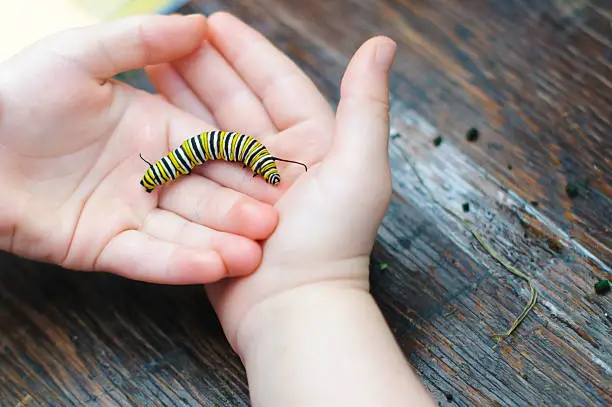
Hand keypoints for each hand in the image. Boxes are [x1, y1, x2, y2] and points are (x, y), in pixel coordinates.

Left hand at [0, 14, 277, 283]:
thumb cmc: (19, 94)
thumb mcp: (81, 56)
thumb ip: (139, 42)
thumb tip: (200, 23)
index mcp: (159, 132)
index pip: (214, 150)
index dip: (244, 162)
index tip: (276, 175)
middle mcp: (153, 176)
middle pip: (207, 195)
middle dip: (239, 210)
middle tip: (272, 223)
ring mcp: (131, 214)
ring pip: (184, 232)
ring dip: (218, 244)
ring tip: (251, 254)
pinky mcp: (105, 246)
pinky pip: (147, 257)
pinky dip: (178, 264)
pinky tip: (211, 266)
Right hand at [146, 12, 393, 345]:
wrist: (294, 311)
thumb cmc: (331, 244)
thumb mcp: (359, 169)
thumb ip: (367, 105)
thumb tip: (382, 45)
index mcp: (315, 143)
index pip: (277, 83)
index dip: (246, 51)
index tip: (215, 21)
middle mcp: (281, 161)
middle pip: (237, 101)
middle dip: (206, 67)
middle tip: (171, 35)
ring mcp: (247, 185)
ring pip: (211, 129)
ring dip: (184, 97)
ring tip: (150, 64)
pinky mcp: (219, 210)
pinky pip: (195, 166)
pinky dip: (174, 140)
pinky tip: (150, 118)